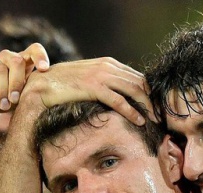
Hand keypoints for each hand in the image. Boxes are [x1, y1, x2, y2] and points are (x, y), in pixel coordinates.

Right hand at [0, 42, 50, 115]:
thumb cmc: (7, 101)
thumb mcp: (22, 98)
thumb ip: (32, 92)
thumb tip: (45, 96)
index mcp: (22, 61)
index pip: (34, 50)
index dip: (40, 56)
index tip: (44, 69)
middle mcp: (7, 57)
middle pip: (16, 61)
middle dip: (16, 82)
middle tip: (15, 100)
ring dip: (2, 89)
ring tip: (3, 107)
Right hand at [22, 57, 155, 125]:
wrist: (43, 85)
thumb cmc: (63, 86)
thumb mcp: (87, 80)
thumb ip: (102, 82)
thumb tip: (116, 96)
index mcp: (108, 63)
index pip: (136, 76)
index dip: (148, 91)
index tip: (154, 105)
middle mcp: (108, 66)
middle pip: (139, 82)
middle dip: (151, 99)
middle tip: (159, 115)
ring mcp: (101, 76)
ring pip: (133, 90)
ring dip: (146, 106)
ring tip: (152, 119)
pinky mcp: (94, 87)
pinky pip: (119, 100)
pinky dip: (131, 111)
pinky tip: (138, 120)